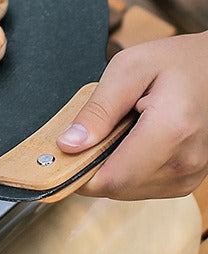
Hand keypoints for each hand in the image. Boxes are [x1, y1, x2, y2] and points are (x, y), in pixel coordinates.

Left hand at [57, 30, 207, 198]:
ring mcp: (190, 175)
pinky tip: (131, 141)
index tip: (62, 153)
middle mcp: (185, 161)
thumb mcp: (127, 69)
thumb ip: (97, 110)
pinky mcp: (187, 179)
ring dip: (110, 166)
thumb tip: (69, 145)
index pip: (112, 179)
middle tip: (92, 131)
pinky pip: (143, 186)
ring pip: (128, 191)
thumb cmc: (175, 62)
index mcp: (171, 131)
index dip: (78, 172)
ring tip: (119, 130)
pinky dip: (127, 168)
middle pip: (117, 188)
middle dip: (93, 165)